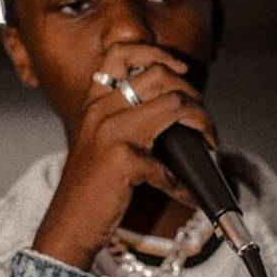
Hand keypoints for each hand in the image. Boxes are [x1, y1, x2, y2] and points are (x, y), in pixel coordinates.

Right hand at [32, 43, 216, 268]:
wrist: (69, 224)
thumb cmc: (89, 188)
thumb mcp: (100, 142)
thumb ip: (126, 120)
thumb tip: (173, 111)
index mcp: (95, 102)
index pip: (121, 53)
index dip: (156, 52)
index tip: (180, 68)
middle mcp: (101, 110)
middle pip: (159, 74)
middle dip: (192, 92)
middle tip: (201, 118)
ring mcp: (111, 132)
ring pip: (174, 103)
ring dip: (201, 121)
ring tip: (208, 141)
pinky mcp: (123, 159)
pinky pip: (169, 164)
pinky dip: (182, 182)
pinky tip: (184, 193)